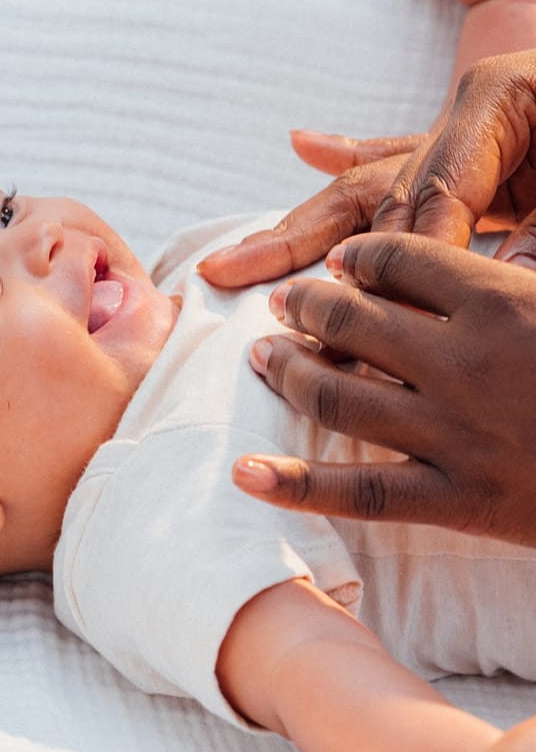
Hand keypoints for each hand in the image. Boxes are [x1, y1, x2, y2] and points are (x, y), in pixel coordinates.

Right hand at [199, 49, 535, 287]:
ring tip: (232, 260)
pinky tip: (303, 143)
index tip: (385, 317)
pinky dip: (348, 152)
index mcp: (502, 100)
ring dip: (298, 226)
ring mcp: (460, 129)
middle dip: (305, 246)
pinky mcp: (468, 143)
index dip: (411, 255)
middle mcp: (467, 113)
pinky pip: (394, 150)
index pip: (435, 192)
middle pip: (373, 190)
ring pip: (364, 184)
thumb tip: (503, 287)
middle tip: (234, 283)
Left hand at [233, 232, 535, 545]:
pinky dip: (296, 486)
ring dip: (289, 372)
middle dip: (308, 306)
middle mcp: (465, 363)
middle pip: (354, 320)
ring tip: (262, 358)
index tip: (343, 261)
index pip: (401, 259)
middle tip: (284, 304)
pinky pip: (361, 493)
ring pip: (341, 396)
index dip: (360, 257)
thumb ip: (531, 258)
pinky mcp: (460, 501)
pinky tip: (244, 474)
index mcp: (503, 300)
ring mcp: (455, 435)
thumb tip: (502, 249)